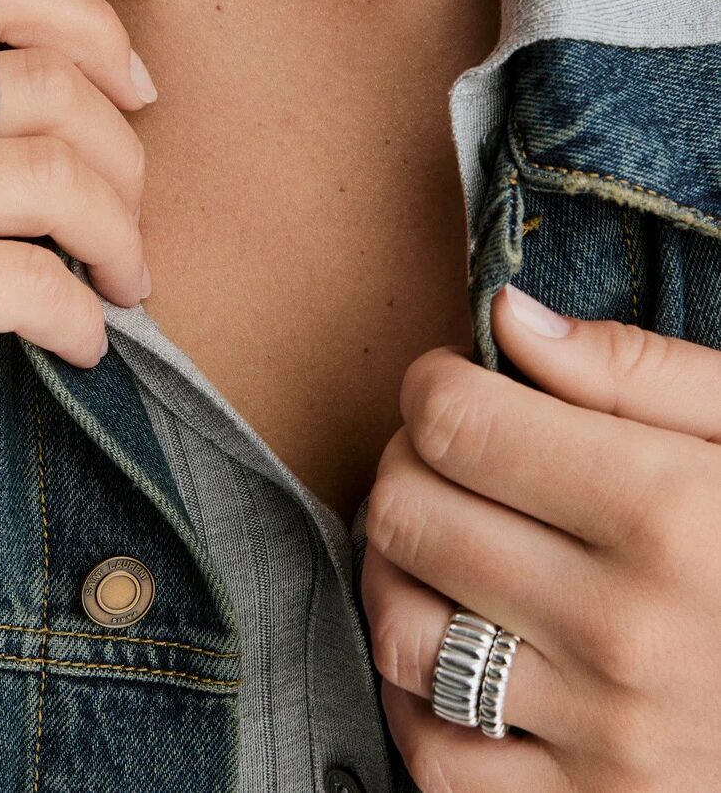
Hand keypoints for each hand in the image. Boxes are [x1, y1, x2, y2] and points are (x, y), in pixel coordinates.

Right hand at [0, 0, 154, 573]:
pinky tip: (82, 343)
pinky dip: (82, 314)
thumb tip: (92, 70)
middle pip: (40, 84)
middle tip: (129, 228)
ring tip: (124, 283)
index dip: (86, 24)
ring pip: (52, 174)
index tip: (137, 91)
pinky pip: (29, 277)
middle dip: (123, 158)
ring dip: (119, 238)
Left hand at [362, 283, 720, 791]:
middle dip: (408, 463)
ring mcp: (601, 733)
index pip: (456, 422)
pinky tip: (458, 643)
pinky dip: (416, 692)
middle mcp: (625, 628)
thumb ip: (631, 369)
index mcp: (668, 512)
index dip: (435, 384)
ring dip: (398, 570)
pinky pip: (432, 750)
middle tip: (449, 457)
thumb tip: (507, 317)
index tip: (458, 384)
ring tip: (444, 543)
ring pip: (400, 630)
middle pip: (410, 514)